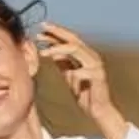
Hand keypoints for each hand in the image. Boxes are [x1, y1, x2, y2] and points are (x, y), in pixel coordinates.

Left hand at [35, 23, 127, 138]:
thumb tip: (51, 51)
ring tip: (43, 53)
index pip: (69, 39)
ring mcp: (96, 65)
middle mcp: (91, 56)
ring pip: (77, 50)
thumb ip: (63, 62)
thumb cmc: (84, 91)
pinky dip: (75, 71)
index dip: (55, 33)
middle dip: (56, 33)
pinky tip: (67, 74)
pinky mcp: (99, 77)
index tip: (39, 30)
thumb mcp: (69, 74)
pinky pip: (85, 71)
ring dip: (59, 49)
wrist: (97, 109)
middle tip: (41, 30)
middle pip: (73, 39)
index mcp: (84, 54)